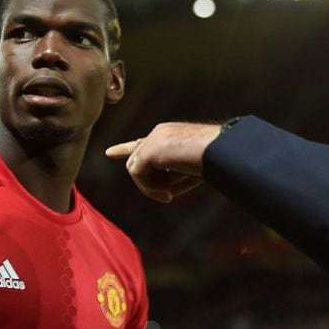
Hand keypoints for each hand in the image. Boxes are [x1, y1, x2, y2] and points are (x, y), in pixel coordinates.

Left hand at [105, 122, 220, 202]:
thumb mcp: (194, 169)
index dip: (125, 149)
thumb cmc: (216, 160)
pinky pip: (138, 175)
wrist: (220, 149)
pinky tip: (168, 194)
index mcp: (170, 135)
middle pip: (141, 165)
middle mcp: (158, 133)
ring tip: (172, 194)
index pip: (143, 143)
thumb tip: (164, 191)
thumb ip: (175, 175)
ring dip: (153, 187)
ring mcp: (152, 140)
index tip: (108, 153)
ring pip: (137, 171)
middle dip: (153, 184)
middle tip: (171, 195)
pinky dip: (150, 189)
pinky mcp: (148, 149)